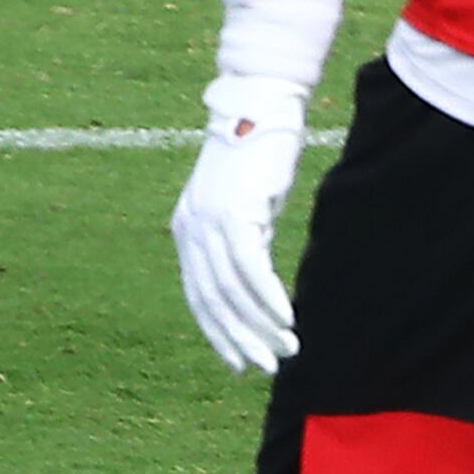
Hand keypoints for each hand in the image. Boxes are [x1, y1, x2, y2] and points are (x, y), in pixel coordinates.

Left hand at [171, 85, 307, 373]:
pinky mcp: (234, 212)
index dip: (218, 334)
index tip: (240, 364)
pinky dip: (268, 297)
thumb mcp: (245, 207)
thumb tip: (258, 288)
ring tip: (286, 350)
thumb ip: (244, 243)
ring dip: (260, 325)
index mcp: (187, 230)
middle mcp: (191, 229)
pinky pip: (250, 267)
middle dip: (239, 340)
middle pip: (212, 301)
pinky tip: (286, 319)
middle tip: (266, 368)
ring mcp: (209, 221)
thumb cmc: (258, 157)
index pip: (198, 296)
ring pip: (231, 290)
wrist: (258, 105)